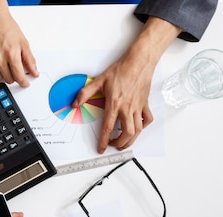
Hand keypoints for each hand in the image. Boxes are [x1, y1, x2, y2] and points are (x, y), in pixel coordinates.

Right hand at [0, 0, 37, 86]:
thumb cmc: (6, 27)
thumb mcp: (23, 42)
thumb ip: (30, 60)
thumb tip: (34, 72)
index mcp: (11, 53)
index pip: (19, 77)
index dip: (24, 82)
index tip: (25, 83)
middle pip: (9, 79)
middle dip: (14, 76)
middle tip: (15, 68)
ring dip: (4, 74)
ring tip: (6, 63)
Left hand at [73, 17, 181, 153]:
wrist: (139, 61)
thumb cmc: (121, 69)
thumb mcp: (99, 80)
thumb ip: (85, 93)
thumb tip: (75, 103)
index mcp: (115, 103)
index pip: (108, 127)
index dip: (104, 141)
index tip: (101, 149)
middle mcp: (127, 107)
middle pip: (126, 133)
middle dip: (119, 143)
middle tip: (113, 145)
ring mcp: (138, 106)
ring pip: (138, 130)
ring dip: (131, 140)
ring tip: (123, 142)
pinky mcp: (145, 103)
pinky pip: (147, 119)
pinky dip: (143, 127)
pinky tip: (137, 128)